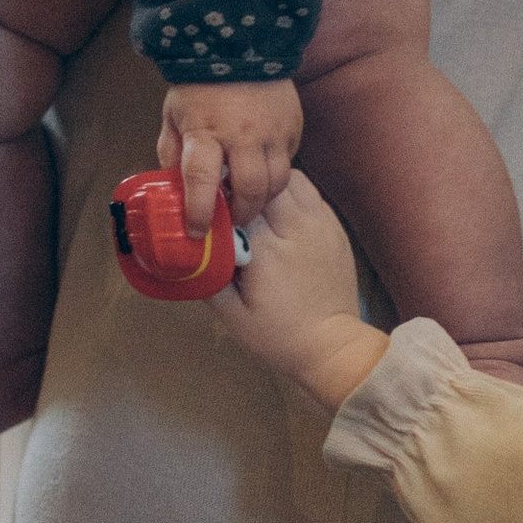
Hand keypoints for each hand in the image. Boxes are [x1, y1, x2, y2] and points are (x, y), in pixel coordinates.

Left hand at [161, 77, 302, 230]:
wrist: (239, 42)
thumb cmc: (200, 83)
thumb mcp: (173, 115)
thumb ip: (172, 152)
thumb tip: (174, 185)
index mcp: (205, 131)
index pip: (202, 181)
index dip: (199, 212)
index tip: (196, 231)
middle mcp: (242, 134)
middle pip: (250, 190)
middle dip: (240, 213)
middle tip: (231, 218)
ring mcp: (272, 131)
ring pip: (276, 182)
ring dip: (262, 199)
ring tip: (249, 198)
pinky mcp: (292, 126)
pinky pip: (289, 162)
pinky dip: (276, 173)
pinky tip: (262, 168)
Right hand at [216, 174, 388, 407]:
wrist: (332, 345)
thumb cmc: (279, 336)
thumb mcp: (232, 316)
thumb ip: (208, 280)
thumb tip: (188, 253)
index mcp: (266, 250)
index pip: (235, 203)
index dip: (218, 197)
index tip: (205, 202)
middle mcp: (295, 228)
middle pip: (262, 181)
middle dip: (241, 184)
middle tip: (227, 197)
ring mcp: (319, 223)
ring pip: (289, 177)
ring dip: (267, 183)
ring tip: (253, 200)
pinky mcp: (334, 226)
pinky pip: (309, 191)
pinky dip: (290, 192)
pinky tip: (279, 211)